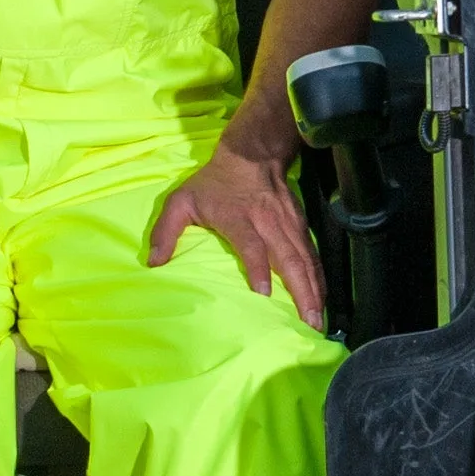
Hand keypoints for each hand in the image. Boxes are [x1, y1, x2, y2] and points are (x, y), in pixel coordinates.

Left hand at [148, 139, 324, 327]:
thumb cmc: (214, 182)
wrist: (252, 153)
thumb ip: (165, 231)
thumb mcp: (182, 200)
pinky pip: (311, 254)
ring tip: (318, 319)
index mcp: (239, 218)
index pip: (252, 246)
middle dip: (301, 292)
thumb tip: (153, 263)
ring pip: (305, 259)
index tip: (264, 295)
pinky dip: (318, 277)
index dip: (258, 269)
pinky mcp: (300, 224)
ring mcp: (288, 224)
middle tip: (308, 323)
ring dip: (314, 289)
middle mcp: (268, 222)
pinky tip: (321, 297)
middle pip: (288, 259)